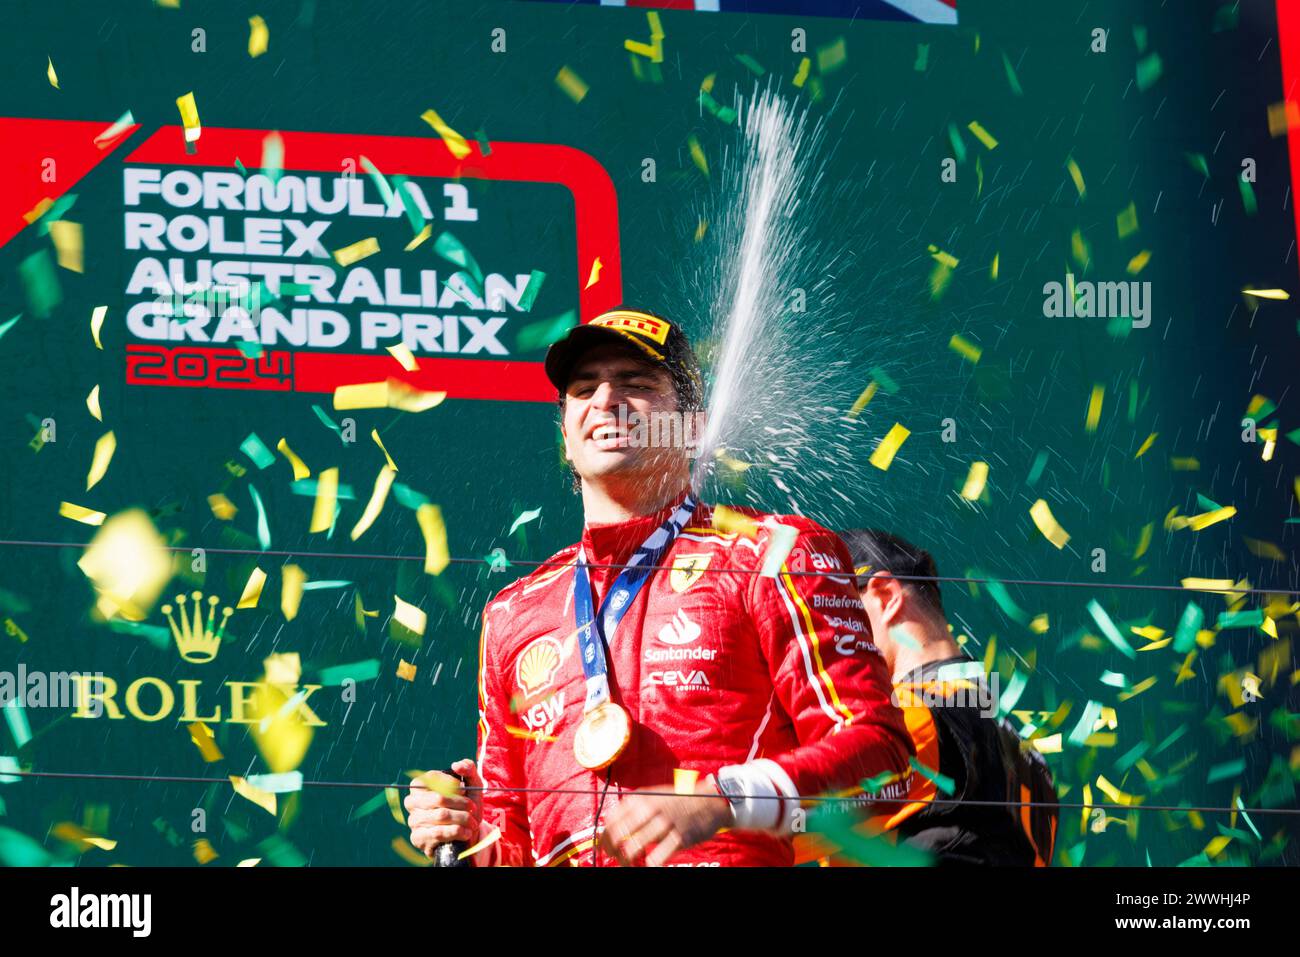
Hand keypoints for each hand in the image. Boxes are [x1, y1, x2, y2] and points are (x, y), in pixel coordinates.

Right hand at [405, 758, 483, 860]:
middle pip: (437, 798)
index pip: (430, 778)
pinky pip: (438, 833)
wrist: (466, 833)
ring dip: (462, 818)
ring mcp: (414, 821)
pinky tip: (466, 832)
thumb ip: (468, 769)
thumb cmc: (466, 805)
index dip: (450, 783)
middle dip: (461, 803)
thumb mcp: (472, 785)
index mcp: (420, 786)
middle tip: (472, 807)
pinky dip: (457, 831)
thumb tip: (456, 765)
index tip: (463, 790)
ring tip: (472, 821)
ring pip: (441, 816)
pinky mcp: (418, 838)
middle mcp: (412, 802)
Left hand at [598, 776, 731, 866]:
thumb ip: (634, 808)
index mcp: (641, 798)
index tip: (604, 847)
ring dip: (627, 860)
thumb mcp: (653, 796)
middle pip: (618, 833)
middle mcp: (649, 809)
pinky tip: (647, 866)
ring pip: (633, 847)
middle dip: (612, 850)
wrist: (710, 801)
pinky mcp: (678, 838)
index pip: (612, 819)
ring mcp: (664, 823)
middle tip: (614, 858)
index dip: (604, 836)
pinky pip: (656, 858)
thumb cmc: (679, 800)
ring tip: (628, 864)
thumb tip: (612, 825)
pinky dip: (648, 866)